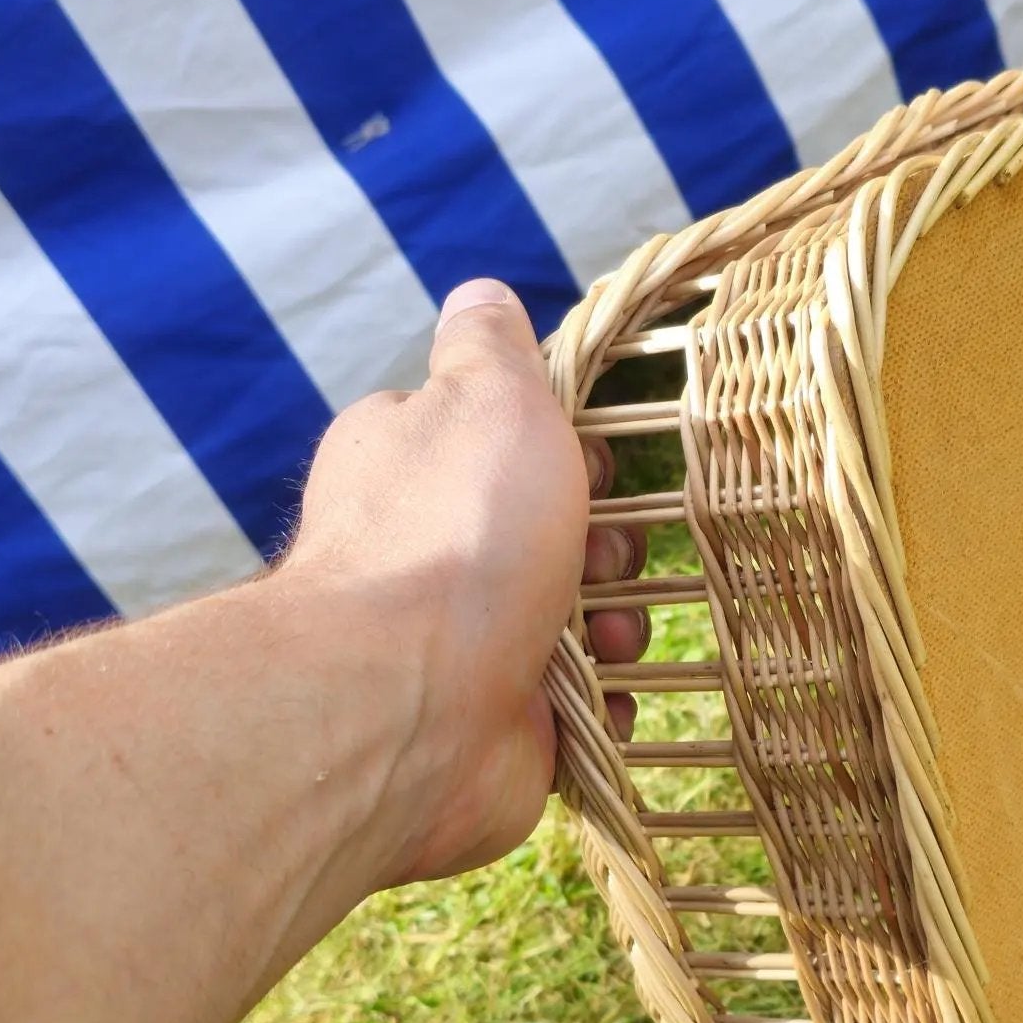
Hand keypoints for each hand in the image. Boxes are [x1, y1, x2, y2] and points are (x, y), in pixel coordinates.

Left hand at [274, 280, 646, 882]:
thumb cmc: (456, 532)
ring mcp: (454, 647)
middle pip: (543, 533)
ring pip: (567, 622)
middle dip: (601, 543)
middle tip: (608, 556)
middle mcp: (422, 554)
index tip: (596, 459)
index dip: (562, 445)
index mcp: (408, 463)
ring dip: (614, 626)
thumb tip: (480, 295)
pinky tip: (609, 695)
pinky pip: (571, 709)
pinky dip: (603, 703)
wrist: (411, 705)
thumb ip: (491, 344)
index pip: (494, 439)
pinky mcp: (490, 726)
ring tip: (613, 637)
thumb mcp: (487, 396)